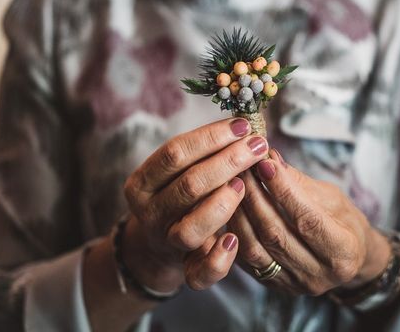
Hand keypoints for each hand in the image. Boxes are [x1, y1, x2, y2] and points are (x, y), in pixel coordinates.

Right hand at [122, 118, 268, 292]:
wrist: (162, 241)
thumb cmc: (181, 192)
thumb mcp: (181, 169)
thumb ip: (204, 150)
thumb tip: (243, 125)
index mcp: (142, 183)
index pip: (175, 153)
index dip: (211, 137)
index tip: (242, 125)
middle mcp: (149, 213)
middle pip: (189, 185)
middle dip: (229, 162)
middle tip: (257, 146)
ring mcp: (165, 243)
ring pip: (191, 229)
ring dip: (223, 204)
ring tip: (245, 184)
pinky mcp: (185, 270)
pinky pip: (200, 273)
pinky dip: (219, 259)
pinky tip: (235, 239)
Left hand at [228, 149, 390, 295]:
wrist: (347, 259)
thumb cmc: (344, 222)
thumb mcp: (333, 198)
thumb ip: (300, 182)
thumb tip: (270, 158)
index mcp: (343, 252)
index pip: (307, 219)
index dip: (283, 190)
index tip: (265, 163)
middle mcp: (318, 275)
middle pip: (276, 234)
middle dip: (255, 196)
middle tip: (242, 167)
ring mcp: (293, 284)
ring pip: (255, 248)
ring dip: (239, 212)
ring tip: (232, 184)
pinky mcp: (273, 285)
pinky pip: (245, 259)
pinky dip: (235, 230)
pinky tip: (230, 207)